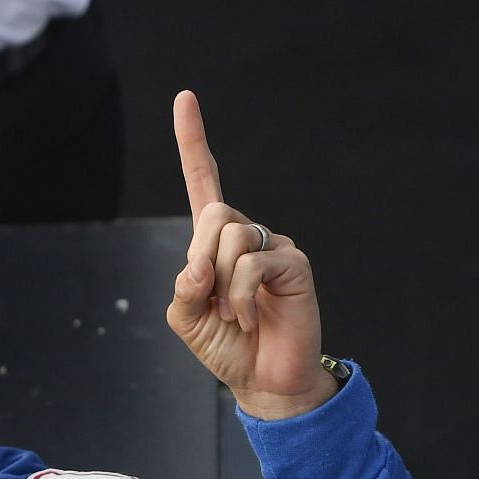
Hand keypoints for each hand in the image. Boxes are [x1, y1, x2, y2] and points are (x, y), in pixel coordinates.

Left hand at [165, 91, 333, 420]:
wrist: (264, 381)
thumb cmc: (226, 346)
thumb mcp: (186, 317)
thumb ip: (184, 285)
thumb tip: (199, 262)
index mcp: (214, 242)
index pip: (204, 181)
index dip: (193, 141)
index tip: (184, 97)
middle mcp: (246, 235)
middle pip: (213, 213)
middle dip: (202, 258)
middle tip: (209, 298)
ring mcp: (273, 246)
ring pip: (232, 238)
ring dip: (221, 287)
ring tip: (235, 316)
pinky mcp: (294, 264)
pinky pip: (253, 264)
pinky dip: (240, 297)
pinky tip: (250, 319)